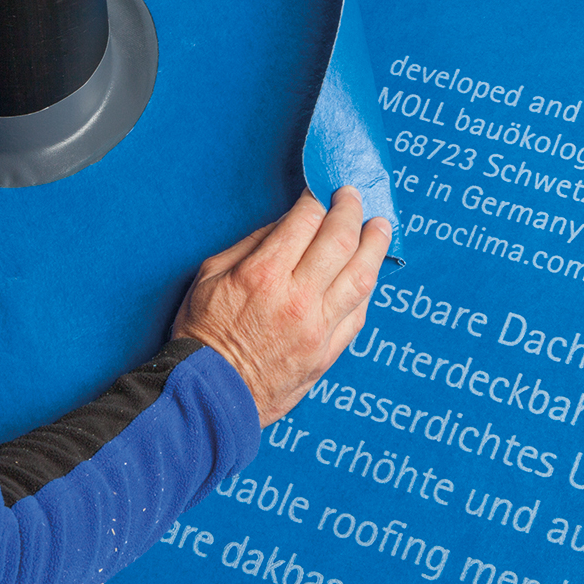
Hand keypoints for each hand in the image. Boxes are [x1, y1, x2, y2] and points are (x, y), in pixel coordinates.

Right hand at [173, 188, 390, 425]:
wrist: (210, 394)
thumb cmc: (203, 334)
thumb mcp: (210, 276)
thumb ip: (251, 246)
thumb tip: (287, 224)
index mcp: (263, 274)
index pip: (306, 220)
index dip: (318, 197)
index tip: (322, 188)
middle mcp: (297, 298)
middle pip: (341, 241)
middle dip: (351, 210)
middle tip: (354, 196)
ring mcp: (317, 328)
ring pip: (361, 277)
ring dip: (375, 246)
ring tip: (380, 227)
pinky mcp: (327, 353)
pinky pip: (359, 314)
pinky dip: (366, 288)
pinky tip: (368, 272)